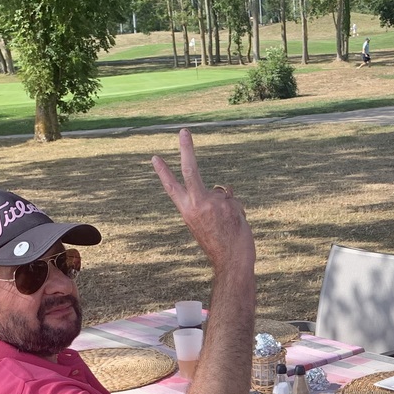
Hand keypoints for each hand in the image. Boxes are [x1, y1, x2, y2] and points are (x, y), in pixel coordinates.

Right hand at [151, 128, 254, 277]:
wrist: (231, 263)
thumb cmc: (219, 246)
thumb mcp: (205, 225)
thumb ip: (208, 205)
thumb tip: (222, 190)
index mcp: (187, 211)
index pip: (172, 187)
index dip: (164, 172)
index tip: (155, 157)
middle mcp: (197, 204)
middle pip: (190, 170)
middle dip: (187, 149)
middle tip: (184, 131)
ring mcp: (213, 202)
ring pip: (223, 192)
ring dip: (228, 206)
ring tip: (228, 225)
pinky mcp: (228, 204)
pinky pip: (234, 200)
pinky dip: (238, 211)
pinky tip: (236, 225)